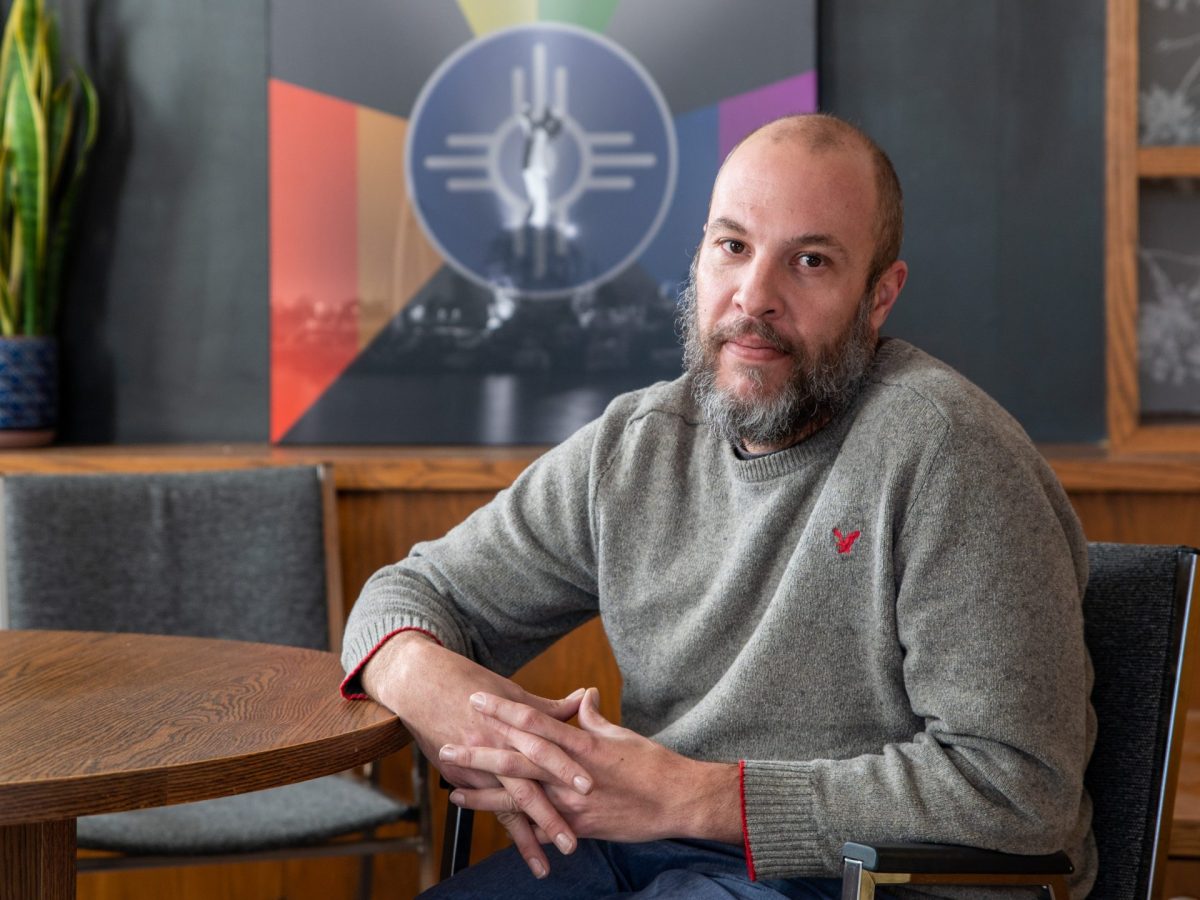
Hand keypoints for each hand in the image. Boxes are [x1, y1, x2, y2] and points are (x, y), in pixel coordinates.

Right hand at [361, 632, 591, 876]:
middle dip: (549, 815)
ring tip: (546, 863)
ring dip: (528, 835)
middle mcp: (495, 747)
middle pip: (527, 785)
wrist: (422, 686)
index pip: (544, 747)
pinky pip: (488, 808)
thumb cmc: (471, 683)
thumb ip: (549, 707)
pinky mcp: (463, 779)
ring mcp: (478, 766)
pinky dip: (505, 828)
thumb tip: (586, 698)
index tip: (590, 787)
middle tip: (573, 840)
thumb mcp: (512, 692)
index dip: (566, 766)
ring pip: (507, 805)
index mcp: (512, 723)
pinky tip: (521, 849)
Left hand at [444, 688, 742, 845]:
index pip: (534, 721)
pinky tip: (492, 825)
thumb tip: (583, 698)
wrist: (678, 801)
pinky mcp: (578, 826)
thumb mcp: (620, 735)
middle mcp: (571, 771)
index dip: (503, 710)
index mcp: (581, 743)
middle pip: (517, 758)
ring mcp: (572, 801)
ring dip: (485, 790)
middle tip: (447, 741)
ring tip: (453, 785)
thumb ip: (594, 719)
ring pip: (521, 795)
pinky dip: (514, 826)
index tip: (478, 698)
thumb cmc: (653, 764)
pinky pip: (540, 827)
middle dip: (481, 750)